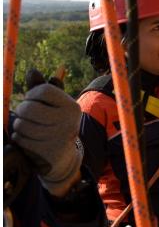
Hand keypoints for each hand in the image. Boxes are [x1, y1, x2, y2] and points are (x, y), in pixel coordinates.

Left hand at [12, 68, 82, 196]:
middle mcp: (68, 121)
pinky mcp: (46, 152)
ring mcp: (57, 138)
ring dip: (19, 125)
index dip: (32, 94)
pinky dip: (19, 138)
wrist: (63, 155)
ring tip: (27, 127)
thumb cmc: (54, 123)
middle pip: (28, 108)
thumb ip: (42, 87)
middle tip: (26, 115)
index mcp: (71, 107)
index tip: (32, 99)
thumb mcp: (53, 105)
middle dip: (22, 111)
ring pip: (21, 125)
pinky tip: (27, 138)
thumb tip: (32, 71)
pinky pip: (20, 139)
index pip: (43, 90)